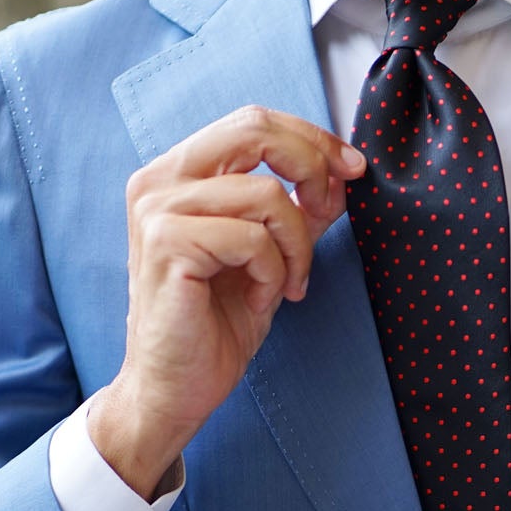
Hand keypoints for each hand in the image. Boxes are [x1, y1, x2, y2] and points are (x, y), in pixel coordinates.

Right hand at [90, 107, 366, 497]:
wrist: (175, 388)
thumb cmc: (216, 324)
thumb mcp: (271, 255)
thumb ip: (298, 210)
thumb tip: (341, 173)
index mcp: (178, 173)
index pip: (253, 122)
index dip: (312, 138)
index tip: (353, 169)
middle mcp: (158, 180)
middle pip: (255, 130)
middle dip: (312, 167)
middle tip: (331, 210)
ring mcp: (157, 209)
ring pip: (267, 196)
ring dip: (296, 247)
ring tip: (285, 285)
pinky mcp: (166, 243)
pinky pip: (253, 238)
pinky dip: (273, 272)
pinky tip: (260, 299)